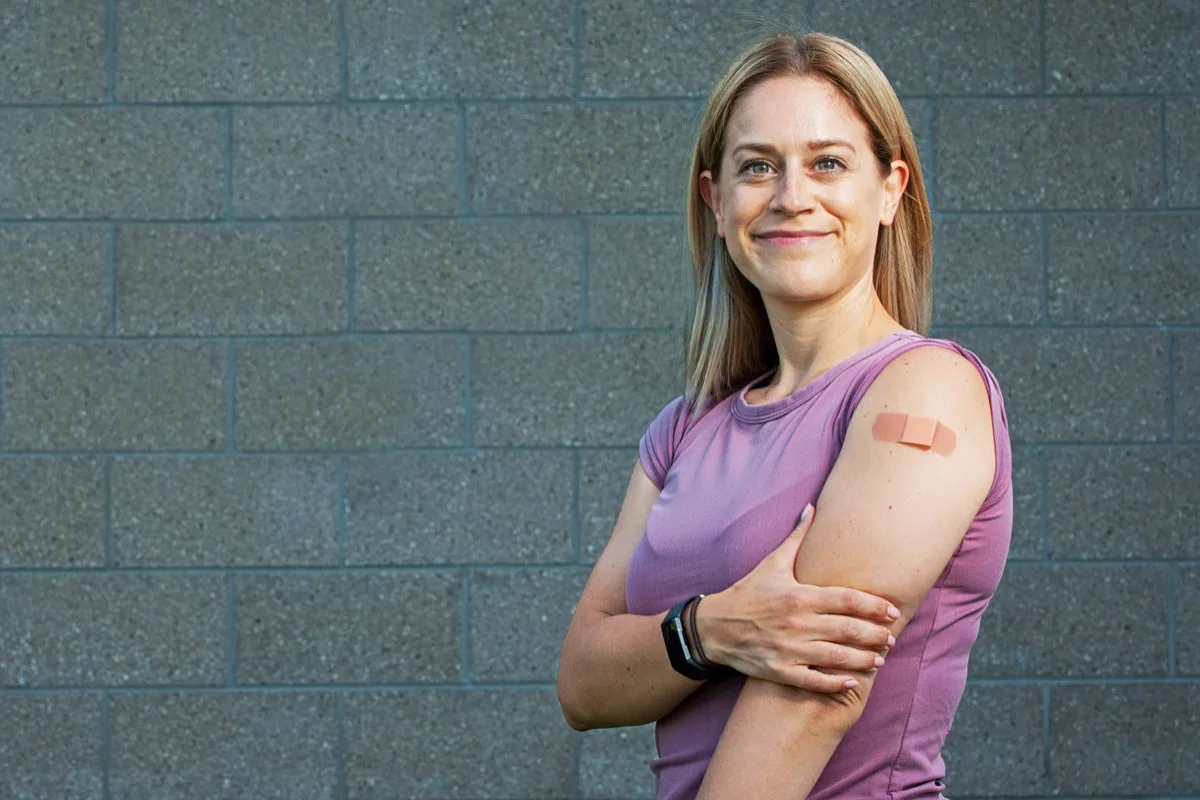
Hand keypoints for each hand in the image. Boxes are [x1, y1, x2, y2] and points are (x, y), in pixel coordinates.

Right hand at [695, 503, 899, 692]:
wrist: (714, 626)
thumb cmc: (747, 593)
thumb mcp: (772, 563)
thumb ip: (797, 538)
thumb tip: (812, 508)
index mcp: (799, 595)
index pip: (847, 599)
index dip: (874, 606)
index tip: (893, 611)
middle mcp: (797, 622)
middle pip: (848, 630)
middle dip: (875, 635)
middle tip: (892, 637)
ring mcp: (789, 649)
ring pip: (836, 657)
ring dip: (863, 659)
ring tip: (881, 659)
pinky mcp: (779, 671)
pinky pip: (813, 681)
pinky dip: (835, 684)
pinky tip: (852, 682)